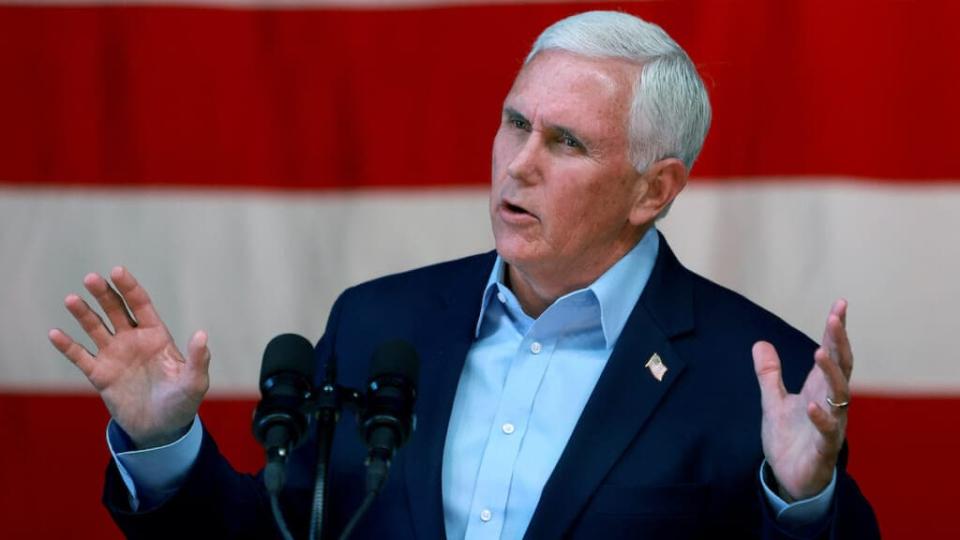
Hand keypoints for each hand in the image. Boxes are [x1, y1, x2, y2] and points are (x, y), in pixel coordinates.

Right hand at [48, 266, 210, 448]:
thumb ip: (198, 359)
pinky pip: (80, 357)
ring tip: (71, 300)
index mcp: (156, 336)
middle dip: (104, 294)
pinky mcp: (100, 375)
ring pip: (95, 328)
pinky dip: (67, 346)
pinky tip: (55, 333)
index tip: (117, 271)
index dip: (129, 287)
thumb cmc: (182, 403)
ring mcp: (115, 356)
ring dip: (83, 314)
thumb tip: (202, 334)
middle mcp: (133, 340)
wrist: (161, 429)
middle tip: (91, 278)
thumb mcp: (194, 382)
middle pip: (116, 310)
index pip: (141, 304)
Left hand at [753, 299, 852, 499]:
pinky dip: (820, 418)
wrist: (790, 479)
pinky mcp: (823, 448)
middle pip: (841, 367)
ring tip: (819, 352)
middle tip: (835, 318)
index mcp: (818, 389)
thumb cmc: (789, 439)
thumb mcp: (773, 401)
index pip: (831, 353)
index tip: (840, 304)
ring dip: (830, 373)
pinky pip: (827, 431)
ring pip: (839, 395)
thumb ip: (769, 374)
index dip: (835, 331)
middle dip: (839, 342)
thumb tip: (760, 343)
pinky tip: (811, 405)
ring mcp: (830, 424)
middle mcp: (830, 403)